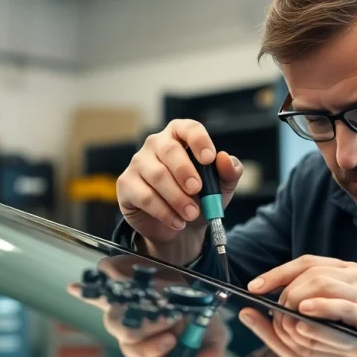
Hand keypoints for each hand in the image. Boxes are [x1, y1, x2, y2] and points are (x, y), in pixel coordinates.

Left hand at [67, 255, 230, 356]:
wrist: (193, 290)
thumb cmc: (201, 319)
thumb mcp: (214, 335)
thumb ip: (211, 351)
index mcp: (155, 354)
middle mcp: (134, 339)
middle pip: (131, 349)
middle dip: (152, 345)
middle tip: (173, 334)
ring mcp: (123, 317)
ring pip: (119, 325)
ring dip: (138, 322)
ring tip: (162, 311)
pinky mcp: (119, 293)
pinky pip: (98, 293)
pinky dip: (84, 292)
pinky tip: (74, 288)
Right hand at [116, 119, 243, 263]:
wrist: (180, 228)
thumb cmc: (199, 199)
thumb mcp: (221, 187)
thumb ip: (229, 172)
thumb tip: (224, 159)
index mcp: (180, 137)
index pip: (187, 128)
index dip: (198, 140)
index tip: (209, 159)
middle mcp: (156, 144)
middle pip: (169, 150)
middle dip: (185, 172)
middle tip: (197, 190)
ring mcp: (138, 163)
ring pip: (157, 175)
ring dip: (177, 198)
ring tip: (192, 214)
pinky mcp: (126, 184)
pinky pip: (144, 196)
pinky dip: (164, 212)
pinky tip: (177, 222)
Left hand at [240, 255, 356, 356]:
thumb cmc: (345, 343)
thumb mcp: (305, 334)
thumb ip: (275, 325)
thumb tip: (245, 313)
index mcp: (342, 271)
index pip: (305, 263)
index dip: (276, 274)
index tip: (254, 288)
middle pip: (311, 274)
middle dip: (288, 296)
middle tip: (278, 317)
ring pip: (323, 286)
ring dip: (300, 305)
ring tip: (291, 321)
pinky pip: (343, 307)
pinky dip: (321, 308)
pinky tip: (305, 313)